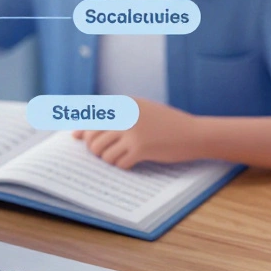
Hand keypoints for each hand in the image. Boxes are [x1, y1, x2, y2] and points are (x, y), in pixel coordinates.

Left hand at [72, 99, 200, 169]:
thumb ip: (116, 117)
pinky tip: (131, 163)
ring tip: (119, 158)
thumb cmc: (166, 124)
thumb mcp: (141, 111)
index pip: (91, 116)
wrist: (195, 133)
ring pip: (102, 152)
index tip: (74, 137)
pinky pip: (118, 162)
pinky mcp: (141, 148)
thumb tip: (83, 132)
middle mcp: (125, 115)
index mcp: (124, 104)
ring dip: (108, 159)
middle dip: (93, 148)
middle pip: (92, 137)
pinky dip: (121, 165)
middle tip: (102, 153)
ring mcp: (132, 132)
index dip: (80, 128)